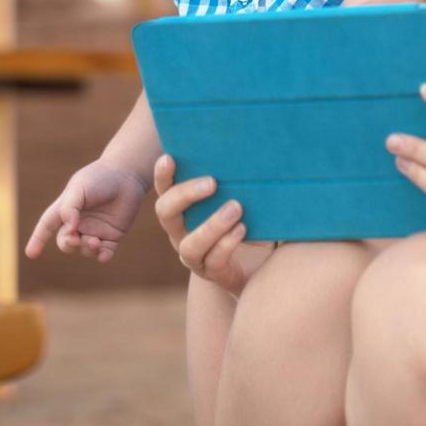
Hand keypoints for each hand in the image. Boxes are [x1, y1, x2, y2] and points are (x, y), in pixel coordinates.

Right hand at [24, 159, 149, 262]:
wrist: (126, 175)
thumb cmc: (100, 178)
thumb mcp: (80, 187)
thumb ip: (70, 207)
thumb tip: (70, 228)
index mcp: (66, 209)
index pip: (47, 225)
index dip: (38, 239)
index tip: (31, 254)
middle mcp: (79, 222)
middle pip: (66, 242)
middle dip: (68, 244)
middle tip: (76, 240)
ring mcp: (95, 230)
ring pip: (84, 249)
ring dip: (87, 248)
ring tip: (95, 242)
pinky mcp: (112, 235)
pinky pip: (105, 252)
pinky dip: (103, 256)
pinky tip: (104, 256)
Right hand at [153, 154, 270, 296]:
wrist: (262, 261)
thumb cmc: (249, 220)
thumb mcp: (244, 198)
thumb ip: (240, 180)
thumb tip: (254, 152)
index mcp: (182, 210)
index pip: (165, 190)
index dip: (162, 175)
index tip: (170, 158)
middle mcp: (180, 232)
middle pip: (166, 213)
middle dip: (185, 195)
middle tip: (212, 183)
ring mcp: (194, 256)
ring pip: (189, 245)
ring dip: (211, 225)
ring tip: (236, 208)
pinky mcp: (213, 273)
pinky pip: (213, 261)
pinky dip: (227, 244)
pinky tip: (242, 229)